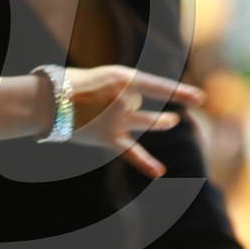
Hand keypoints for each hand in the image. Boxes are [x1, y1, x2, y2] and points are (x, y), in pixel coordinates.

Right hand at [65, 66, 203, 177]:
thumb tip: (134, 104)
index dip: (181, 93)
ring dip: (160, 122)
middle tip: (117, 100)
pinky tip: (160, 172)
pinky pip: (132, 152)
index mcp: (122, 78)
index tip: (201, 98)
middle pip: (138, 102)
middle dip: (128, 101)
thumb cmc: (70, 85)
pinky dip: (146, 163)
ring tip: (171, 122)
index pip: (159, 87)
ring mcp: (117, 120)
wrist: (48, 101)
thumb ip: (121, 89)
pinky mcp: (109, 139)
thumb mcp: (102, 76)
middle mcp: (123, 99)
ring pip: (146, 121)